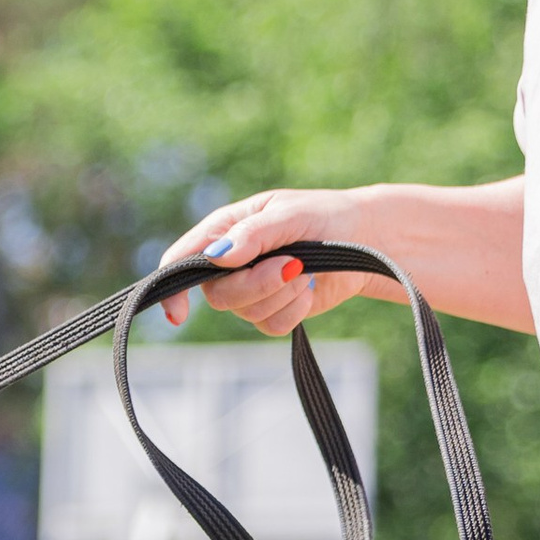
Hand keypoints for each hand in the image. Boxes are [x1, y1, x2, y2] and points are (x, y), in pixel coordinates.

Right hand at [160, 189, 382, 331]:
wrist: (366, 239)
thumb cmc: (326, 216)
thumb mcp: (290, 214)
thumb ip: (253, 235)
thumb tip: (219, 258)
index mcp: (225, 230)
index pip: (181, 259)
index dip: (172, 287)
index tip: (179, 315)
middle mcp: (231, 262)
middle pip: (218, 294)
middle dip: (257, 285)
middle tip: (292, 265)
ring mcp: (251, 288)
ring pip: (246, 312)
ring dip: (282, 295)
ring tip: (306, 269)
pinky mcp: (274, 309)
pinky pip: (271, 325)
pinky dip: (294, 310)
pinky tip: (309, 288)